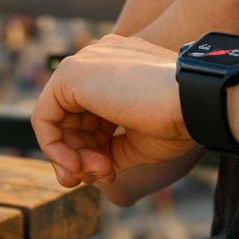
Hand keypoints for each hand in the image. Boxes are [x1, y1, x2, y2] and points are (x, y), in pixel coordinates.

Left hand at [31, 33, 194, 186]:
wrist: (193, 101)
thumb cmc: (178, 120)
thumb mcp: (138, 141)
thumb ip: (109, 150)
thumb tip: (87, 170)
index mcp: (119, 68)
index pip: (90, 114)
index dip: (91, 150)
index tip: (107, 173)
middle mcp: (98, 60)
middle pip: (70, 118)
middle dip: (78, 156)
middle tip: (98, 178)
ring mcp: (84, 64)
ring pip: (56, 120)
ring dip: (71, 157)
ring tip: (98, 172)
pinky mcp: (71, 74)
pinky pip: (44, 118)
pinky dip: (55, 149)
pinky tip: (77, 165)